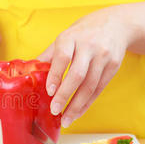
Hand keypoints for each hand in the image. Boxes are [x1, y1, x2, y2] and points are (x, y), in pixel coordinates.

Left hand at [38, 6, 135, 127]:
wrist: (116, 24)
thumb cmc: (83, 33)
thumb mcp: (64, 38)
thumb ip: (49, 56)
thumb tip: (28, 73)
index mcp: (71, 38)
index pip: (63, 57)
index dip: (55, 75)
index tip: (49, 91)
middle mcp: (89, 46)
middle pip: (77, 75)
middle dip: (65, 95)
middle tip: (54, 110)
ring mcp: (103, 57)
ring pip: (90, 85)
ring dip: (77, 105)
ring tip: (66, 120)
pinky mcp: (114, 66)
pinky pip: (99, 89)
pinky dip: (87, 103)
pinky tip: (77, 113)